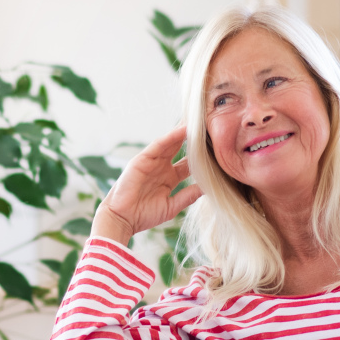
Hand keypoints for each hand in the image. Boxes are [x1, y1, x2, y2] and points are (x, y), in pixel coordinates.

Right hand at [92, 124, 202, 241]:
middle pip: (181, 148)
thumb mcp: (172, 206)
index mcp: (169, 178)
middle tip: (211, 125)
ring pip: (172, 143)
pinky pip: (159, 145)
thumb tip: (207, 188)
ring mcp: (152, 161)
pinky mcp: (142, 159)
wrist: (122, 219)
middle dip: (194, 138)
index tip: (217, 147)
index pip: (189, 163)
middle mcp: (162, 167)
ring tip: (200, 120)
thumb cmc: (144, 215)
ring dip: (185, 132)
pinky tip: (183, 129)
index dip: (202, 156)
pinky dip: (171, 137)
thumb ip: (188, 196)